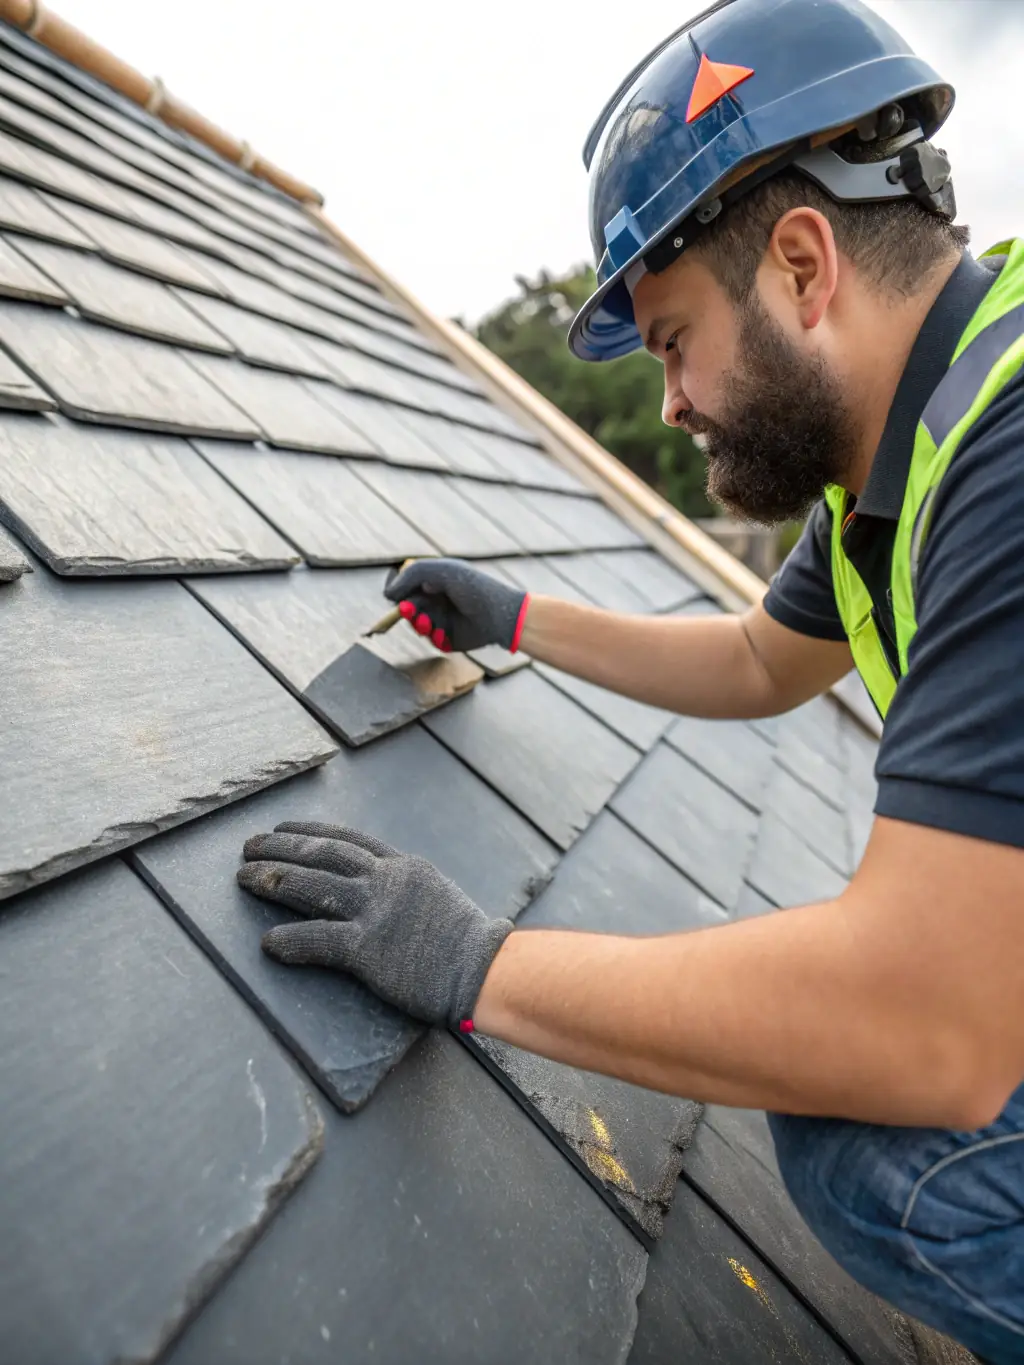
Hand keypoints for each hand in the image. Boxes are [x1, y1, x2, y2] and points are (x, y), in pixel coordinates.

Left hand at [237, 822, 513, 1026]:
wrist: (485, 968)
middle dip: (280, 848)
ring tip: (243, 877)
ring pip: (312, 886)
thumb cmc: (468, 942)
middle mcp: (385, 881)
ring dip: (273, 880)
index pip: (347, 840)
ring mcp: (376, 912)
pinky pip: (318, 939)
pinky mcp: (368, 950)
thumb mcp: (436, 895)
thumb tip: (384, 890)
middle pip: (322, 854)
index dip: (310, 831)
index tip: (283, 828)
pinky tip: (268, 942)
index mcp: (403, 867)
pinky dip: (290, 940)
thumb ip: (406, 888)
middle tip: (248, 846)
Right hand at [384, 558, 528, 653]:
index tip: (395, 594)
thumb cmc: (474, 588)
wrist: (500, 615)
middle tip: (411, 610)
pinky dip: (433, 636)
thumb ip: (412, 574)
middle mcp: (436, 600)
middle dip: (406, 610)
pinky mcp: (447, 638)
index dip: (398, 590)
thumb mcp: (442, 571)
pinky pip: (430, 639)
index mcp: (434, 581)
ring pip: (415, 624)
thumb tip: (388, 593)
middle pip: (406, 607)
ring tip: (427, 622)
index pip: (405, 585)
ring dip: (417, 624)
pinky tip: (442, 632)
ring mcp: (441, 619)